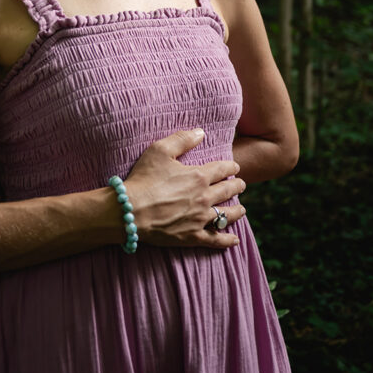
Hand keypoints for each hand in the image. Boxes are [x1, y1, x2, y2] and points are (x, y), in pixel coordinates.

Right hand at [124, 129, 246, 248]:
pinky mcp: (192, 236)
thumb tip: (201, 132)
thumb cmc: (143, 178)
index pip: (222, 170)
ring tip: (242, 209)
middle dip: (237, 186)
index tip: (235, 167)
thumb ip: (182, 139)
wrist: (130, 210)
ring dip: (236, 211)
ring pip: (226, 215)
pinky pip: (215, 239)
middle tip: (241, 185)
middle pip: (227, 191)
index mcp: (198, 176)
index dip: (231, 167)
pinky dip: (227, 240)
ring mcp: (199, 218)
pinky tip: (234, 239)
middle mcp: (204, 197)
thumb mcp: (159, 150)